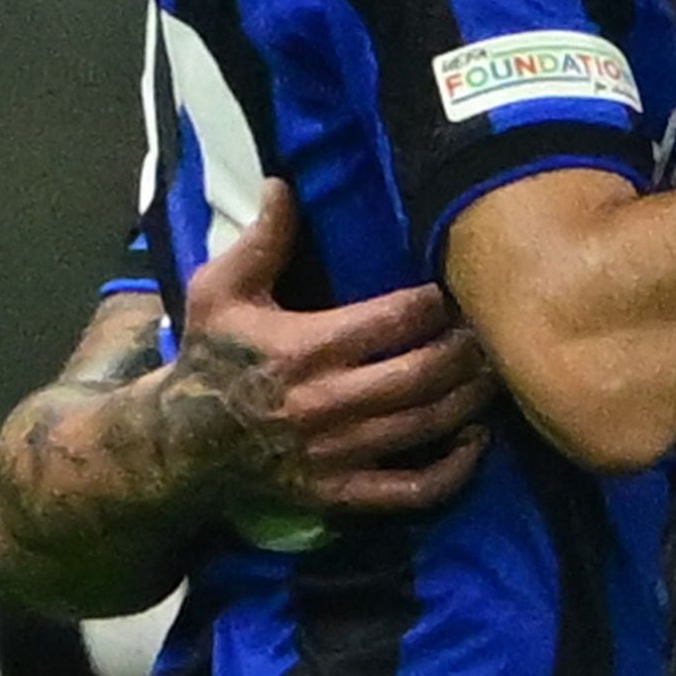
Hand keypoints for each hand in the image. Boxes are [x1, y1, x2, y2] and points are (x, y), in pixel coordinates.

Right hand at [176, 180, 497, 519]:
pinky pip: (411, 491)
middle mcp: (324, 404)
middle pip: (424, 373)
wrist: (176, 445)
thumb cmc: (210, 357)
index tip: (463, 285)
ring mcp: (334, 454)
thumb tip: (284, 182)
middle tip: (495, 325)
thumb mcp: (219, 293)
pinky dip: (455, 471)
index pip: (397, 319)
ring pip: (427, 425)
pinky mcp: (338, 494)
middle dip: (469, 348)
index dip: (440, 301)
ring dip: (473, 397)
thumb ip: (261, 241)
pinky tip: (477, 440)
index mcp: (303, 349)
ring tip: (499, 369)